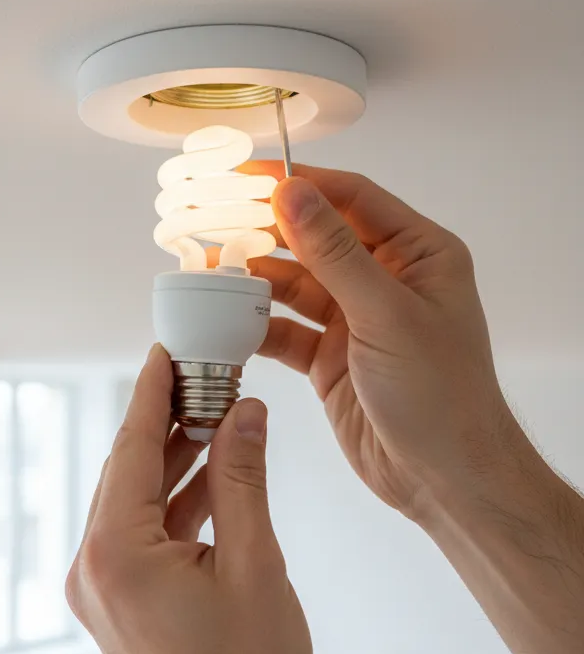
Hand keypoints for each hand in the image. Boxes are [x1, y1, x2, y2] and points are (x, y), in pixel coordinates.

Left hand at [66, 345, 331, 653]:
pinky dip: (174, 504)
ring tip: (216, 414)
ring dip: (174, 461)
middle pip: (128, 469)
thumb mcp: (254, 563)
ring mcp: (99, 588)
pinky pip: (140, 534)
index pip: (131, 446)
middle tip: (202, 374)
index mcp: (114, 552)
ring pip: (135, 501)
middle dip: (167, 420)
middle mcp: (91, 566)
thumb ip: (241, 478)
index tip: (166, 348)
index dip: (152, 390)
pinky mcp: (117, 603)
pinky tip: (211, 474)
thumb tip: (244, 412)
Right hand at [242, 161, 516, 520]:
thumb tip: (290, 192)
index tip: (249, 176)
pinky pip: (284, 330)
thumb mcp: (385, 313)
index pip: (352, 198)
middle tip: (215, 222)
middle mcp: (385, 280)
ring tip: (209, 272)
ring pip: (294, 285)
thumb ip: (334, 252)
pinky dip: (256, 326)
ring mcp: (355, 320)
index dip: (301, 183)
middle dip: (267, 232)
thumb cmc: (438, 392)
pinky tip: (225, 321)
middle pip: (315, 239)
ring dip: (255, 281)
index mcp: (418, 254)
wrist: (444, 478)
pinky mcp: (329, 358)